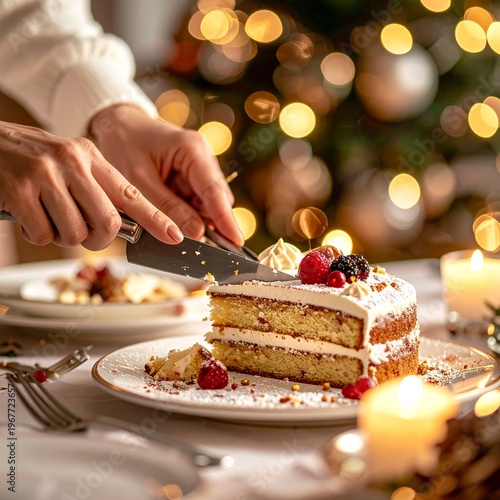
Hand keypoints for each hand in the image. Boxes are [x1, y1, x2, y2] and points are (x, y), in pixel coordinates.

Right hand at [0, 121, 183, 249]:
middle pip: (108, 222)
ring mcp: (45, 173)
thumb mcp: (70, 163)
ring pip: (76, 232)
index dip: (155, 219)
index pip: (131, 193)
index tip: (174, 236)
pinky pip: (43, 234)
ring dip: (63, 237)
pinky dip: (37, 234)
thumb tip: (121, 226)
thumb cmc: (30, 160)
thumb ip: (96, 189)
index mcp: (90, 156)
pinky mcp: (20, 188)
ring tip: (49, 218)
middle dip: (98, 239)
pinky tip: (28, 215)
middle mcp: (72, 161)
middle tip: (83, 234)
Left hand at [89, 104, 243, 245]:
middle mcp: (203, 156)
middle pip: (216, 199)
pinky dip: (185, 211)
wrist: (116, 125)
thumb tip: (197, 233)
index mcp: (191, 149)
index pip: (214, 191)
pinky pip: (196, 200)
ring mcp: (200, 165)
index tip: (236, 242)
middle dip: (207, 221)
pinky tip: (168, 208)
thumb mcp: (138, 181)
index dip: (225, 219)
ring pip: (207, 203)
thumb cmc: (123, 145)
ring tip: (167, 214)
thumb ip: (167, 208)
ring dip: (193, 216)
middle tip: (189, 240)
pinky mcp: (194, 175)